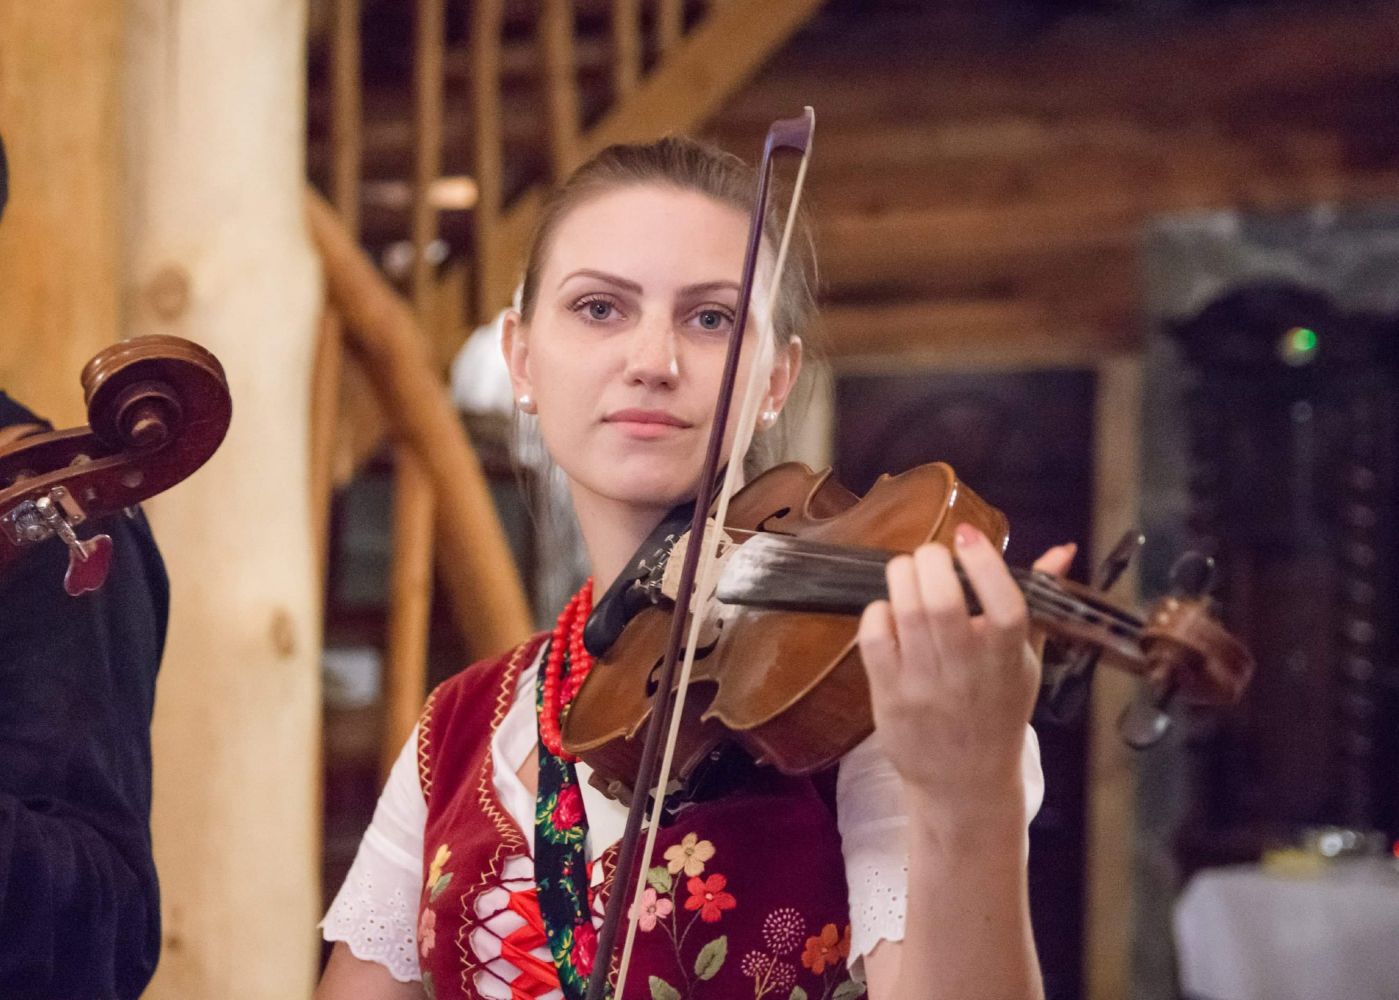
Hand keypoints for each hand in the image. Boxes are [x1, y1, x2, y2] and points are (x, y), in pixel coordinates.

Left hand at [857, 525, 1074, 820]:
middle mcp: (967, 674)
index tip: (969, 536)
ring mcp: (925, 686)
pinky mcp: (889, 696)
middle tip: (931, 556)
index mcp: (1007, 662)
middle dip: (931, 561)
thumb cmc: (998, 713)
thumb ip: (1040, 602)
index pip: (1005, 609)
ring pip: (906, 613)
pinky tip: (889, 610)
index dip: (985, 565)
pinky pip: (874, 638)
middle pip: (942, 603)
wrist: (964, 783)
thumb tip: (1061, 548)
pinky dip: (877, 611)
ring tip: (908, 572)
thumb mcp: (1026, 662)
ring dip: (902, 576)